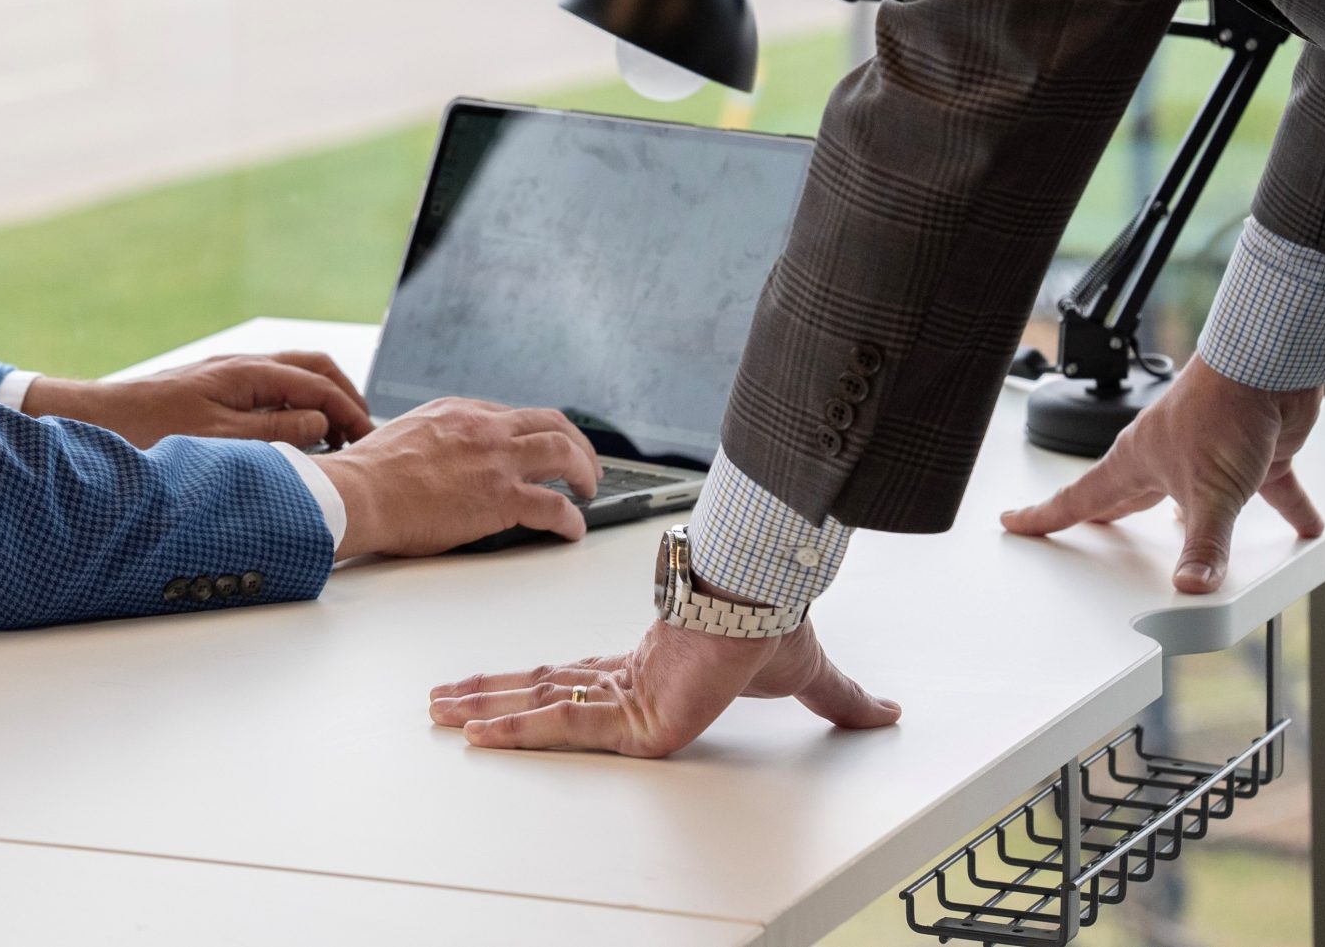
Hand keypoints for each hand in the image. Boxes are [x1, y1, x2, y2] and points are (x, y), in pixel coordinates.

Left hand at [25, 350, 372, 449]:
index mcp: (248, 372)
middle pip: (314, 367)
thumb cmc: (150, 432)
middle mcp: (243, 365)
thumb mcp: (220, 440)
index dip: (350, 412)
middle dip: (345, 396)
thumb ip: (276, 429)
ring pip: (294, 374)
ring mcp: (229, 374)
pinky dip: (296, 403)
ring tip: (336, 434)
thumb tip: (321, 421)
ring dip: (322, 398)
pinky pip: (272, 386)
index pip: (319, 384)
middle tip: (362, 431)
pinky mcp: (215, 388)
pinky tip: (292, 431)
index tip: (369, 440)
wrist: (96, 420)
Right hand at [314, 398, 599, 558]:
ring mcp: (496, 461)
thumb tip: (442, 455)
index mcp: (461, 411)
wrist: (359, 492)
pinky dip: (571, 518)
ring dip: (584, 471)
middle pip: (552, 424)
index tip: (544, 448)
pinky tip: (573, 529)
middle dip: (576, 444)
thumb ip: (437, 438)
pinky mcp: (500, 498)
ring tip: (588, 491)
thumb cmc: (370, 472)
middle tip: (585, 466)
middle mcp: (486, 428)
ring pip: (563, 453)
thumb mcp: (408, 432)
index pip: (515, 415)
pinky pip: (553, 505)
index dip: (536, 433)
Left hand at [429, 615, 899, 757]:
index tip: (501, 697)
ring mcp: (622, 688)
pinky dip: (517, 725)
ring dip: (485, 704)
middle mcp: (628, 678)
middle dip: (491, 696)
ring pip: (540, 703)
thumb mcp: (809, 679)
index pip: (582, 689)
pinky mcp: (627, 704)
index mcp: (656, 674)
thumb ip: (839, 702)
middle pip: (547, 693)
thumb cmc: (781, 622)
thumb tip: (887, 711)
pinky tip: (477, 728)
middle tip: (442, 702)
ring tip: (437, 709)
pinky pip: (561, 722)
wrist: (775, 595)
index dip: (539, 695)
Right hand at [1000, 354, 1324, 592]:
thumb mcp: (1210, 493)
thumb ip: (1203, 546)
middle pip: (1131, 496)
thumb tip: (1190, 588)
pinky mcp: (1253, 453)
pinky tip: (1304, 525)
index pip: (1082, 498)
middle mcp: (1168, 458)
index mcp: (1139, 462)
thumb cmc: (1223, 408)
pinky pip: (1269, 489)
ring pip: (1196, 497)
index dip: (1045, 515)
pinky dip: (1285, 507)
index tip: (1015, 522)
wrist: (1270, 366)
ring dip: (1196, 522)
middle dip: (1111, 516)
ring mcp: (1210, 455)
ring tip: (1191, 543)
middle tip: (1089, 532)